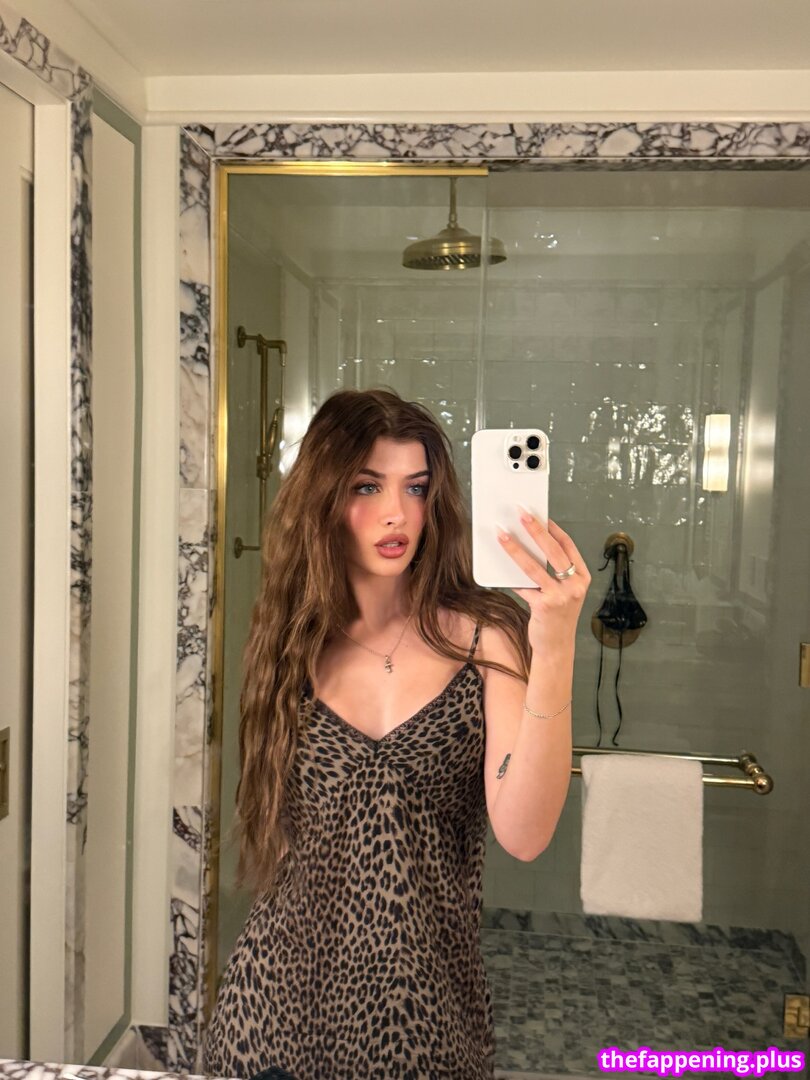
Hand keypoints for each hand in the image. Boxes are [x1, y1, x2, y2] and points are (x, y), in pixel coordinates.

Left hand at [496, 513, 590, 655]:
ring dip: (516, 548)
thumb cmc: (557, 616)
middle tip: (521, 513)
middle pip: (553, 551)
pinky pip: (524, 586)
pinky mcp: (545, 606)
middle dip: (536, 529)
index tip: (540, 515)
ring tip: (503, 534)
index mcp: (582, 577)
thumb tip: (529, 546)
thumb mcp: (563, 592)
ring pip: (534, 566)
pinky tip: (499, 566)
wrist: (556, 647)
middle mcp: (575, 585)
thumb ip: (552, 573)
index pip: (568, 546)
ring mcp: (561, 596)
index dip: (553, 529)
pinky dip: (511, 577)